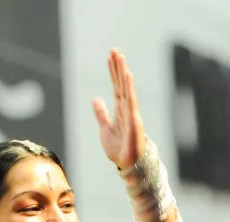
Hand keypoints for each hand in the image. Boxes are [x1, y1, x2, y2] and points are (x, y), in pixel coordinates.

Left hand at [92, 49, 148, 168]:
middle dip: (118, 67)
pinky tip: (127, 75)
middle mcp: (126, 108)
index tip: (110, 56)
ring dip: (123, 72)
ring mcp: (131, 112)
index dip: (113, 71)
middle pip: (121, 83)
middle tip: (114, 50)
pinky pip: (131, 100)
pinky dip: (129, 87)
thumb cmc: (119, 149)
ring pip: (126, 88)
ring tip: (120, 57)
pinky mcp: (133, 119)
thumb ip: (101, 114)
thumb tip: (96, 98)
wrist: (127, 164)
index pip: (116, 85)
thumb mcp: (105, 129)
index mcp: (120, 109)